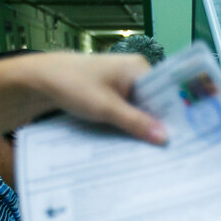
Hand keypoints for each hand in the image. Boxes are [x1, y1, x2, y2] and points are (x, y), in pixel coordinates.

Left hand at [11, 53, 165, 143]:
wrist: (37, 81)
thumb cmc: (72, 85)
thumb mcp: (105, 107)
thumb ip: (135, 122)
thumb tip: (165, 138)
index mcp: (139, 68)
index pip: (167, 94)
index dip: (176, 116)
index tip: (184, 140)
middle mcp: (135, 74)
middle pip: (155, 104)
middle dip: (158, 126)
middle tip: (171, 153)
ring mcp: (122, 84)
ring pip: (140, 110)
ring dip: (142, 128)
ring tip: (155, 153)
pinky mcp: (111, 95)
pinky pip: (127, 112)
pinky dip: (128, 126)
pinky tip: (133, 145)